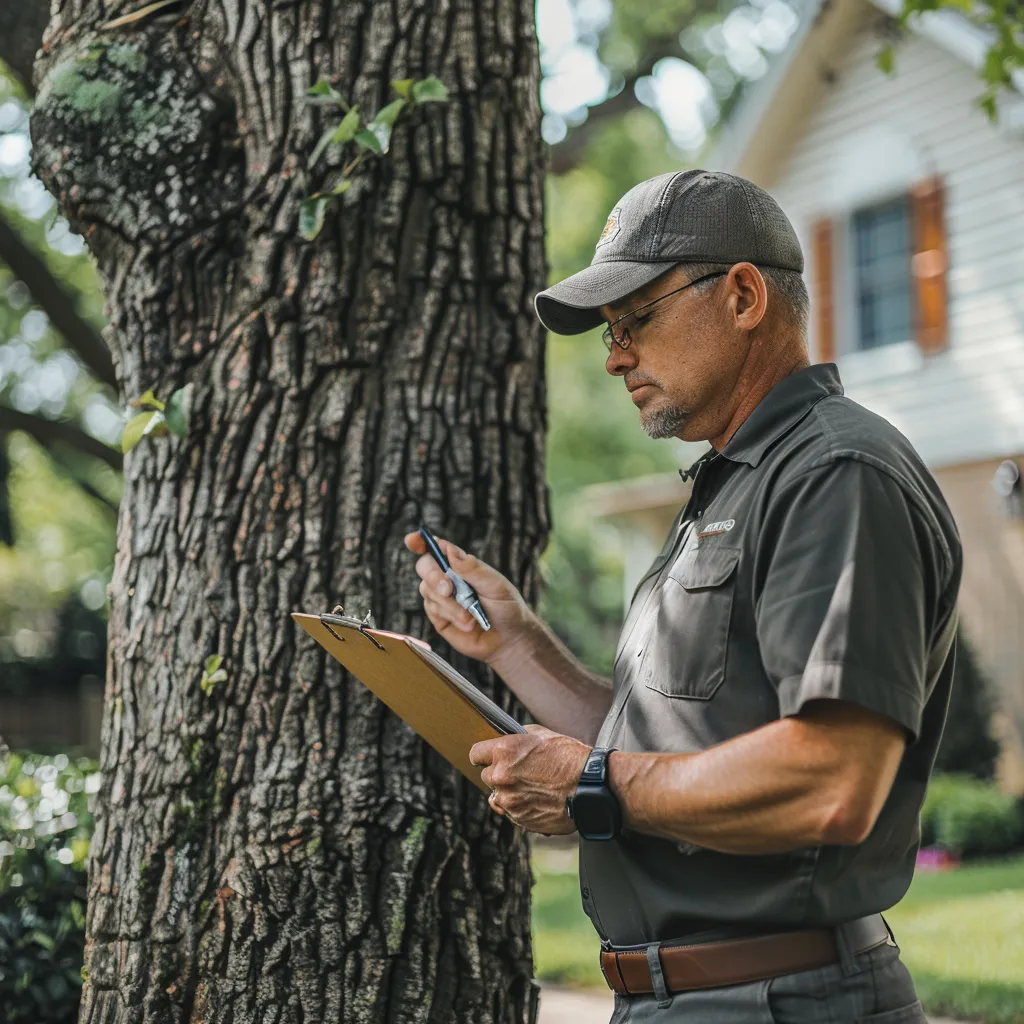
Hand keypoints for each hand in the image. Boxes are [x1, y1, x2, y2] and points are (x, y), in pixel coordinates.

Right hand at [404, 532, 538, 664]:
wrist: (509, 639)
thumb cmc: (507, 607)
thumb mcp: (495, 585)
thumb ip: (472, 568)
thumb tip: (450, 550)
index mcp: (461, 565)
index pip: (437, 548)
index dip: (420, 542)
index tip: (412, 540)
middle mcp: (447, 578)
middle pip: (424, 567)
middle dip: (434, 576)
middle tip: (449, 589)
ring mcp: (441, 598)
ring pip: (428, 591)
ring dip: (449, 604)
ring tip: (471, 617)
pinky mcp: (439, 618)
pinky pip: (433, 610)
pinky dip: (450, 616)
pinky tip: (467, 623)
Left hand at [469, 725, 591, 834]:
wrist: (590, 786)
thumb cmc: (570, 758)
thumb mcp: (542, 735)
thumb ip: (518, 739)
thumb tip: (507, 741)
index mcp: (504, 752)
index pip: (475, 753)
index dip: (483, 754)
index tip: (487, 756)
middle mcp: (501, 778)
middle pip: (486, 776)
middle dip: (499, 773)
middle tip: (519, 771)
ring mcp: (510, 801)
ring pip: (498, 797)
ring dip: (508, 792)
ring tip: (531, 786)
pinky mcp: (520, 820)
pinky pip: (512, 813)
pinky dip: (521, 807)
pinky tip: (539, 799)